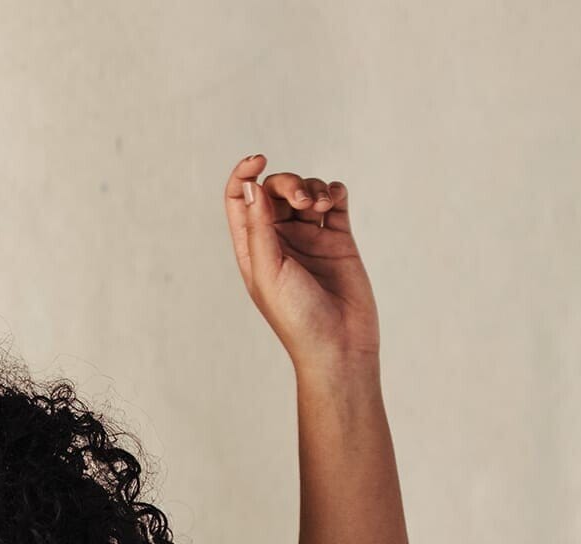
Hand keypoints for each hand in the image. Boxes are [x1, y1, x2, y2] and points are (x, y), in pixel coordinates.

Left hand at [224, 155, 379, 366]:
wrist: (340, 345)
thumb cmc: (297, 319)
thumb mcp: (268, 273)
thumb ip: (259, 230)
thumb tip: (252, 187)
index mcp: (253, 249)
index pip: (240, 200)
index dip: (244, 175)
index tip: (259, 161)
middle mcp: (279, 241)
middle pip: (275, 190)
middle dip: (287, 183)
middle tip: (301, 201)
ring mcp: (310, 239)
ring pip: (306, 191)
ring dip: (312, 187)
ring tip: (321, 206)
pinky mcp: (339, 239)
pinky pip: (335, 201)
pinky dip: (334, 190)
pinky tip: (334, 199)